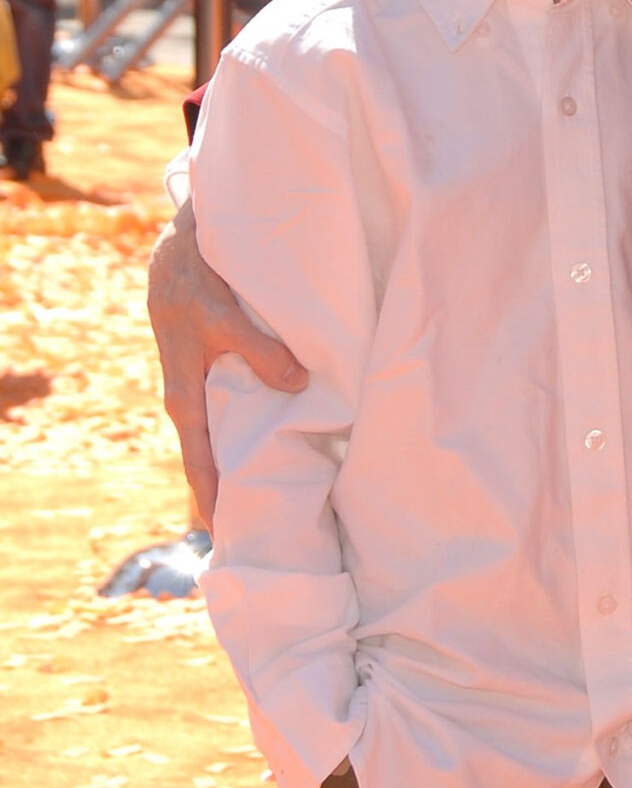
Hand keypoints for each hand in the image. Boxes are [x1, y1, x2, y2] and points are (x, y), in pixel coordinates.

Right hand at [149, 203, 306, 524]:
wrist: (178, 248)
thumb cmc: (194, 283)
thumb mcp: (223, 315)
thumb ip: (260, 350)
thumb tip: (297, 385)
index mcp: (185, 398)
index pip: (200, 464)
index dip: (213, 501)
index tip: (227, 539)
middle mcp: (193, 400)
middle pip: (214, 459)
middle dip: (235, 491)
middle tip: (265, 528)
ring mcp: (206, 387)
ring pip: (228, 436)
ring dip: (249, 460)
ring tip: (280, 494)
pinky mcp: (220, 369)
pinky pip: (239, 410)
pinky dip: (256, 428)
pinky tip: (285, 438)